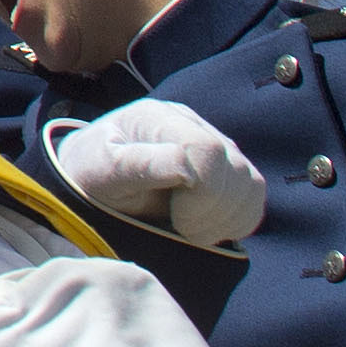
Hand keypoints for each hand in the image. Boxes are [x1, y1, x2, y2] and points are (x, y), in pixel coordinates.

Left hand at [47, 97, 266, 248]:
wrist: (92, 182)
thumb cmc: (91, 176)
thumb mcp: (101, 172)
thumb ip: (138, 165)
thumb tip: (182, 164)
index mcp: (156, 118)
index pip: (205, 151)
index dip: (201, 195)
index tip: (177, 220)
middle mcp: (190, 123)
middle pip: (233, 169)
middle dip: (211, 212)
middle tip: (180, 228)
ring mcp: (212, 143)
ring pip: (250, 184)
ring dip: (225, 218)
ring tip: (189, 228)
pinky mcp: (226, 169)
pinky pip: (254, 196)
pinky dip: (237, 219)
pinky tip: (206, 226)